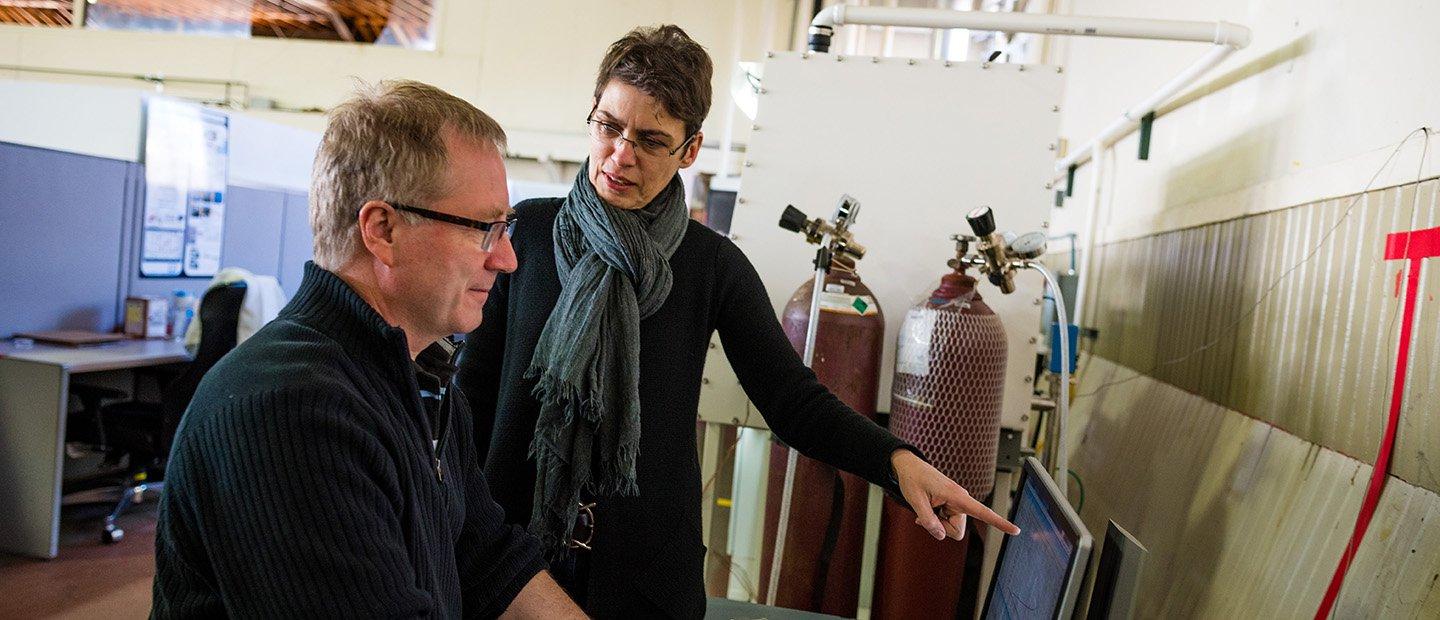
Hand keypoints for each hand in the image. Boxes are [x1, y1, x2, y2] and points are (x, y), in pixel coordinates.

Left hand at [891, 449, 1019, 540]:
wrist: (909, 467)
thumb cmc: (913, 480)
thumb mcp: (915, 501)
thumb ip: (927, 520)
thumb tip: (940, 536)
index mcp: (957, 496)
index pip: (983, 511)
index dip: (999, 522)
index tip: (1016, 530)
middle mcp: (961, 501)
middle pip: (956, 531)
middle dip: (940, 528)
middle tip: (925, 514)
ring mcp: (956, 504)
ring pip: (950, 529)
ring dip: (936, 522)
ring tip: (927, 505)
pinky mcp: (951, 507)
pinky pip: (945, 523)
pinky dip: (935, 520)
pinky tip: (927, 508)